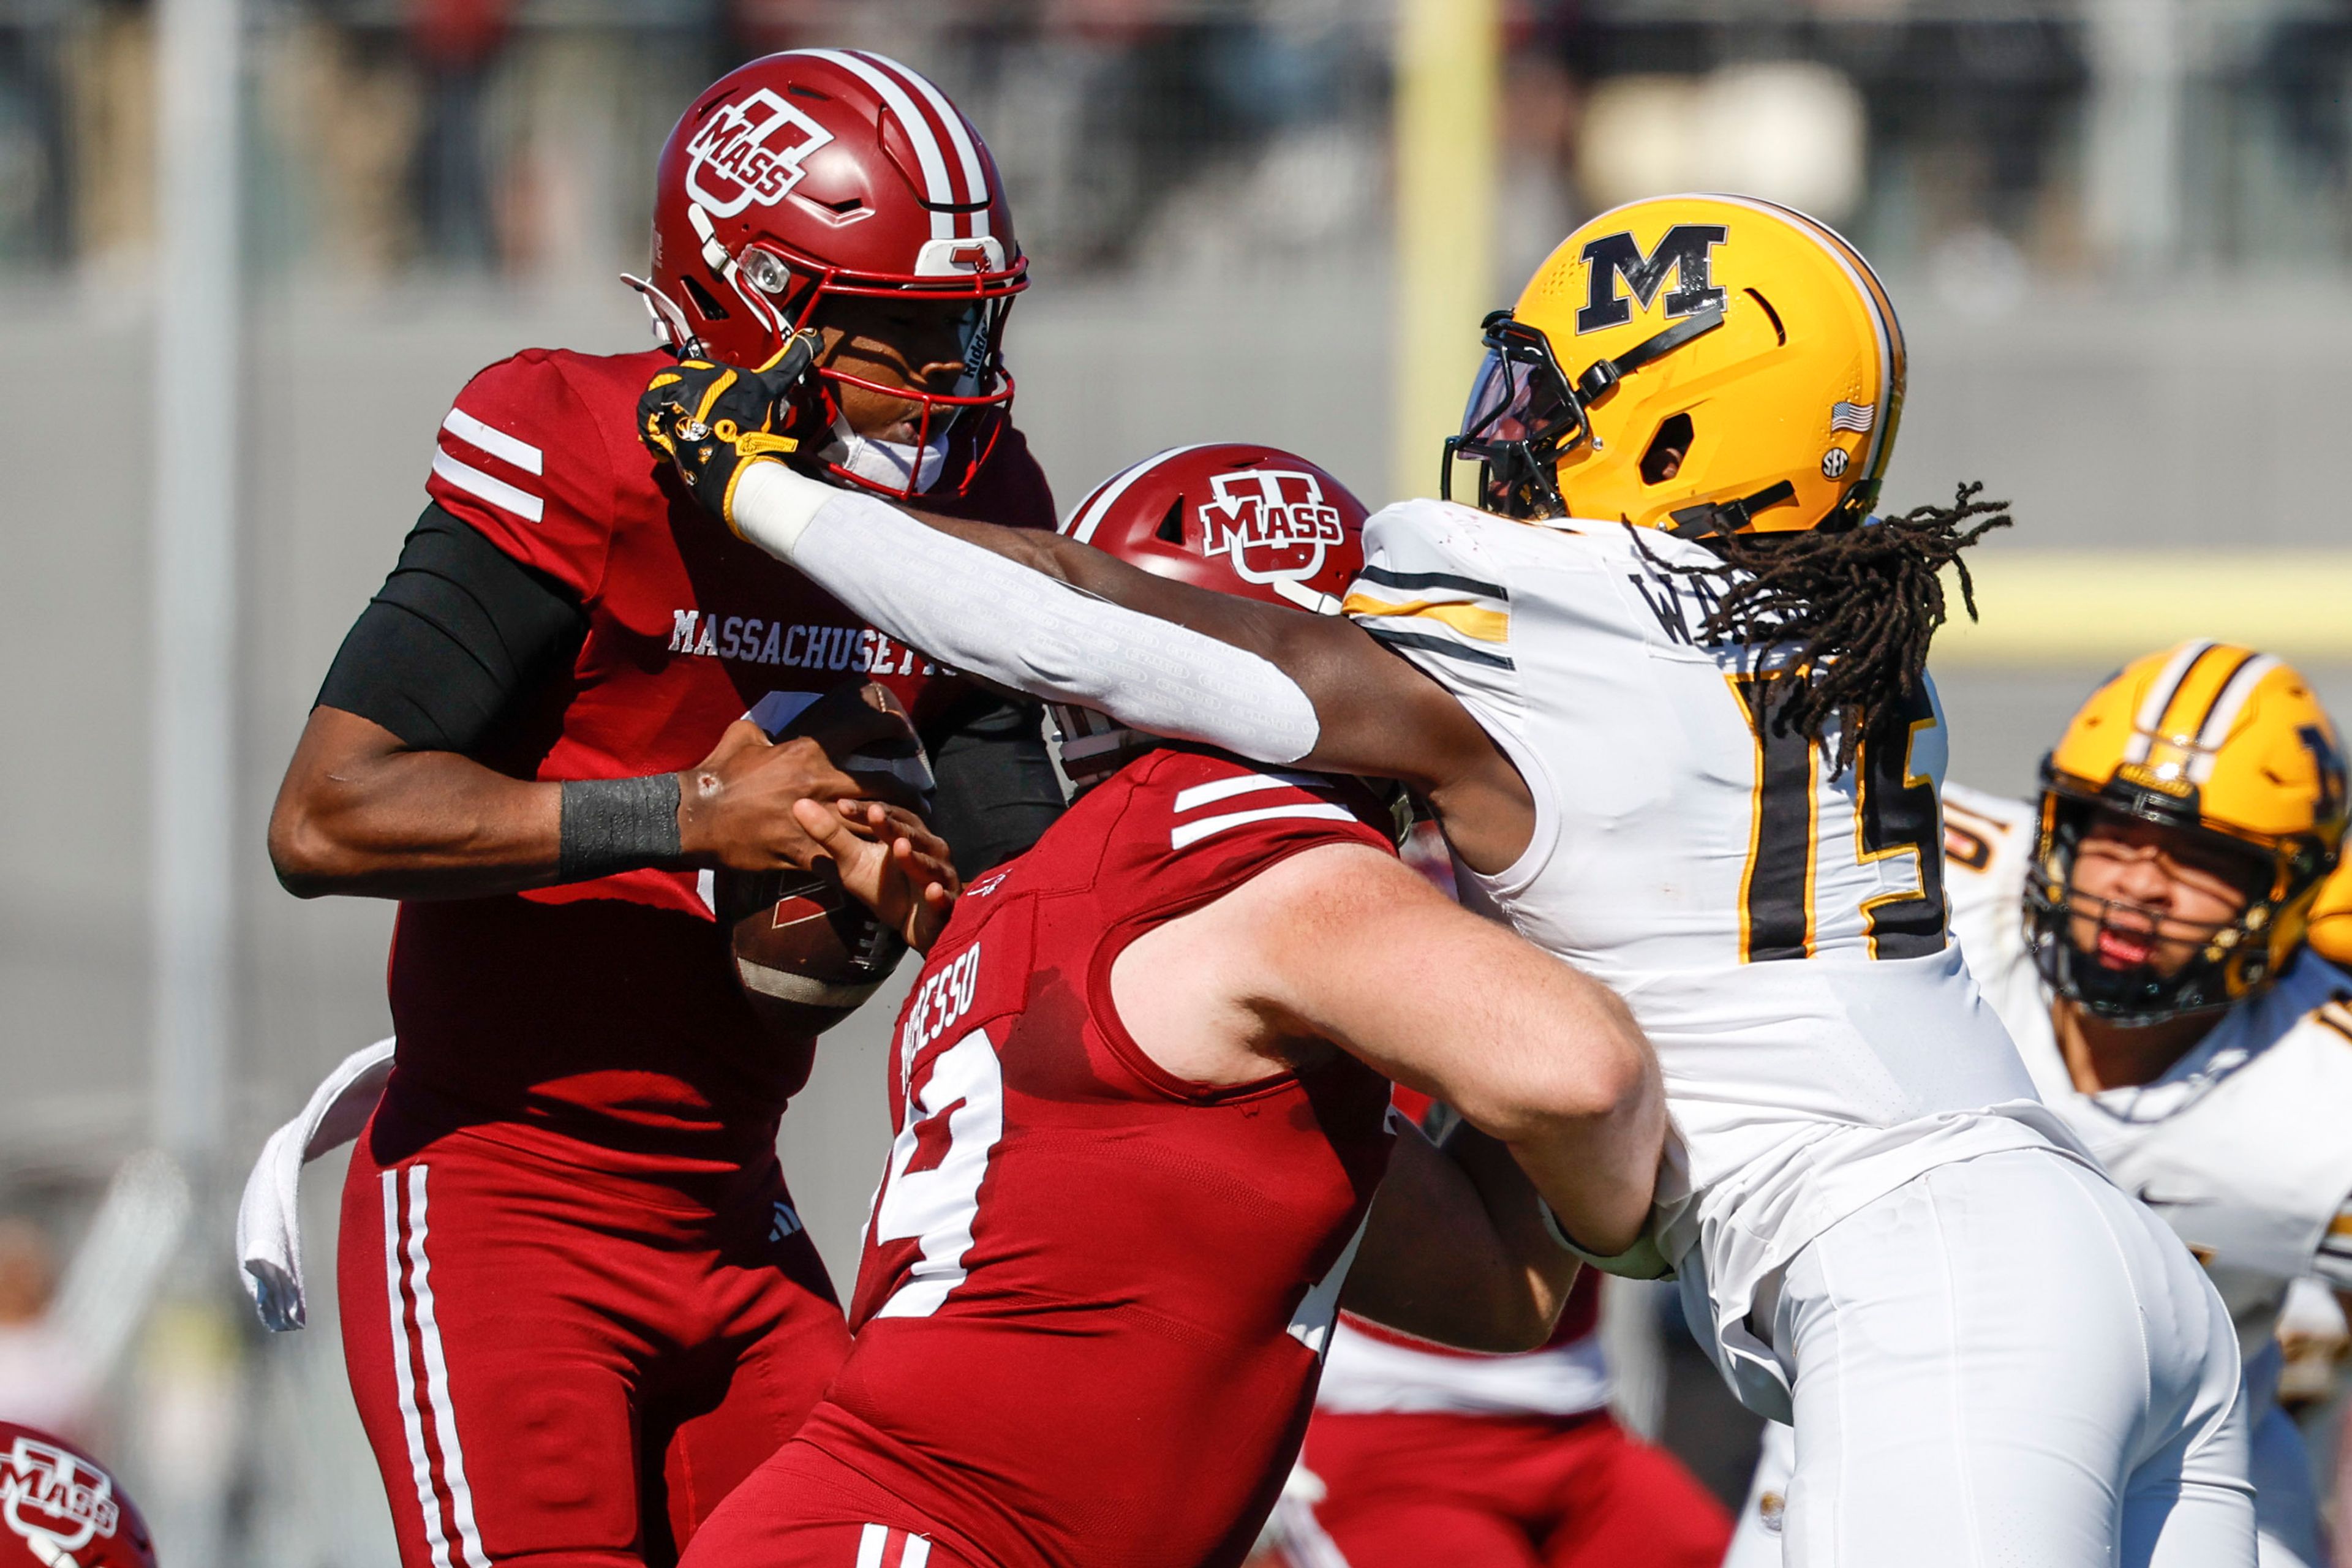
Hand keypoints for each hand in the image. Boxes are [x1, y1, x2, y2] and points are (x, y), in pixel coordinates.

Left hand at [640, 333, 824, 525]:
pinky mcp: (664, 424)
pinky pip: (648, 419)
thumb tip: (812, 337)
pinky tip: (665, 445)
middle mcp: (692, 381)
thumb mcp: (774, 388)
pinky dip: (652, 431)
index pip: (696, 366)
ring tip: (673, 429)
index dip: (698, 384)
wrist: (740, 464)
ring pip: (656, 395)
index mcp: (715, 371)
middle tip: (686, 417)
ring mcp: (676, 402)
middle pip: (672, 379)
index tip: (704, 401)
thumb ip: (790, 361)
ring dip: (662, 412)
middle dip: (675, 395)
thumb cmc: (756, 429)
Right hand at [676, 716, 918, 872]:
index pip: (860, 731)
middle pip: (880, 788)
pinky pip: (840, 860)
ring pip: (868, 827)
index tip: (903, 732)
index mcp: (807, 751)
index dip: (887, 727)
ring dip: (891, 833)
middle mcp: (818, 784)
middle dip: (906, 796)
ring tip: (908, 837)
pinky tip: (874, 870)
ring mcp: (813, 821)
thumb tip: (770, 729)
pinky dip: (857, 865)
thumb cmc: (717, 775)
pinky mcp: (803, 853)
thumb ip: (765, 730)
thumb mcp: (742, 737)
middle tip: (921, 802)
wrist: (696, 818)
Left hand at [794, 798, 961, 951]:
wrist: (915, 924)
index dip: (865, 811)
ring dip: (917, 857)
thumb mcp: (852, 862)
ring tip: (900, 848)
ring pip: (931, 865)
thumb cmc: (885, 886)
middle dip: (894, 826)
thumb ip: (830, 835)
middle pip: (912, 834)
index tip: (839, 806)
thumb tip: (798, 804)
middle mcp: (928, 850)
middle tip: (875, 813)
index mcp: (906, 834)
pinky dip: (940, 896)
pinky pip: (945, 901)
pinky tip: (932, 891)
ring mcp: (940, 877)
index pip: (887, 816)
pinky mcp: (946, 906)